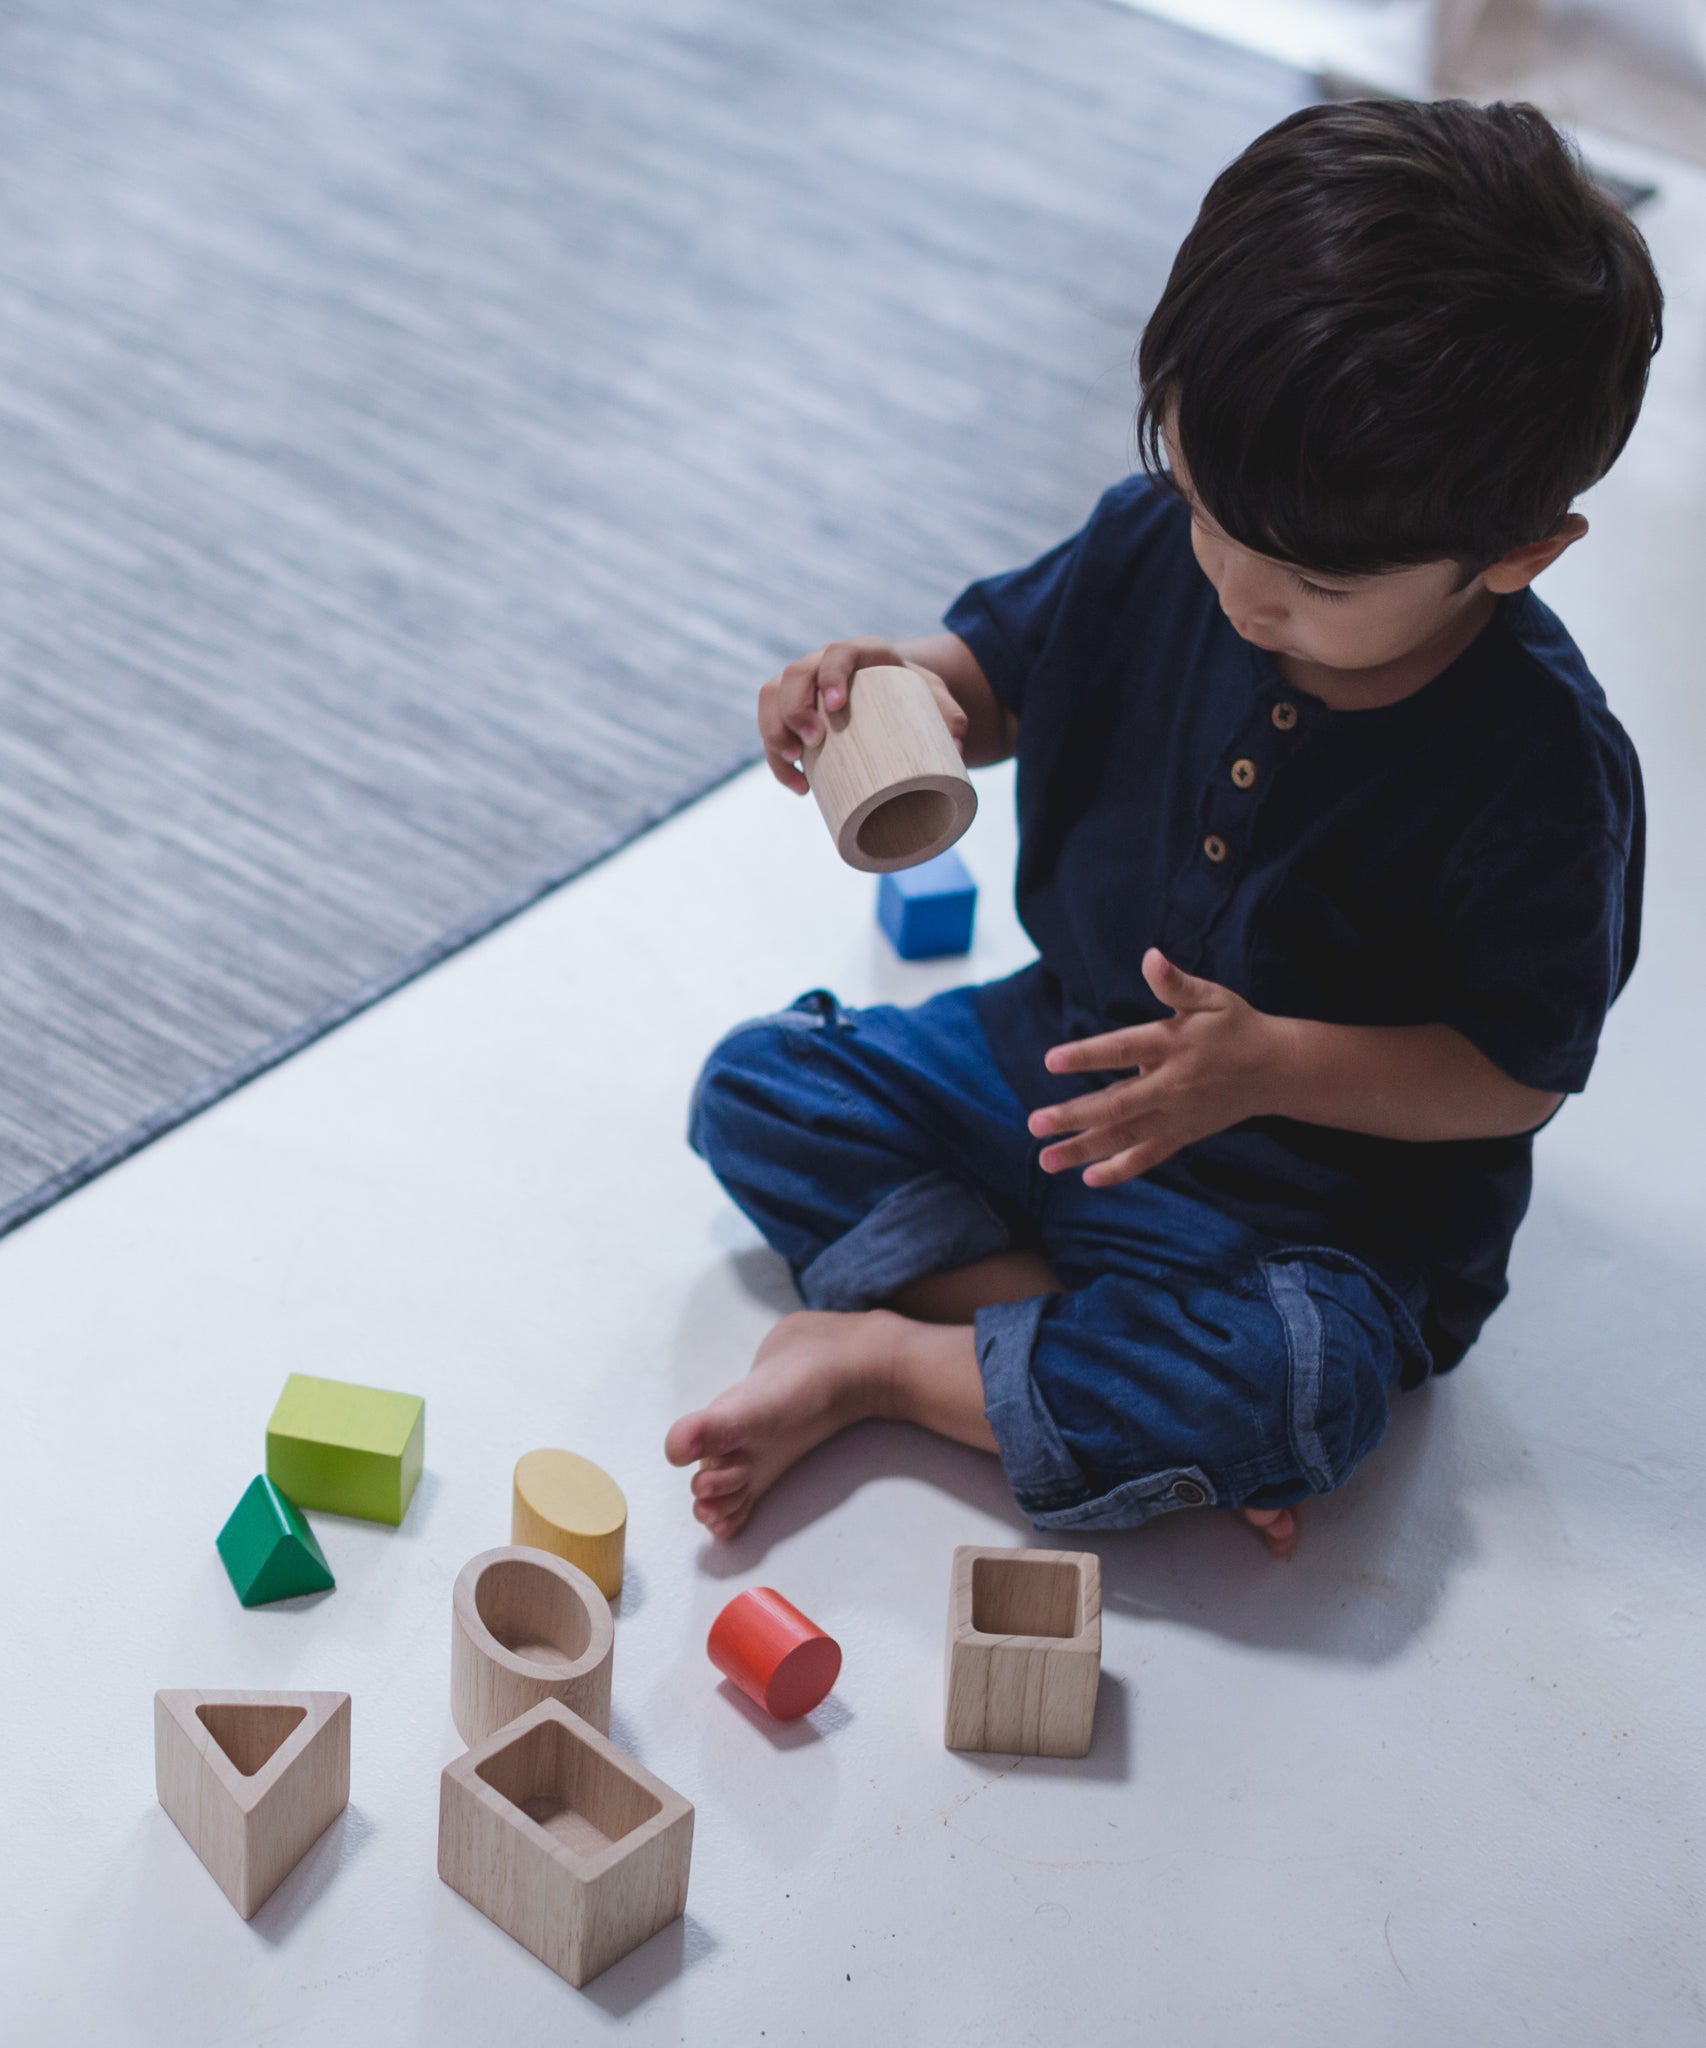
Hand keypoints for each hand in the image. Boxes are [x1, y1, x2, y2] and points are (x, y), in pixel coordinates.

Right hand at [758, 637, 968, 793]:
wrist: (896, 697)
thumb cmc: (915, 697)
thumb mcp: (935, 700)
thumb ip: (950, 716)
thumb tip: (959, 747)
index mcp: (860, 653)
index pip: (838, 653)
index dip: (831, 675)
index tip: (835, 706)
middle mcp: (823, 662)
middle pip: (794, 675)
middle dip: (795, 709)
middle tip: (813, 742)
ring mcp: (804, 685)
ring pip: (771, 696)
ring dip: (774, 731)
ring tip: (795, 763)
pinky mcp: (792, 709)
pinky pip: (770, 723)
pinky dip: (778, 756)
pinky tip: (796, 782)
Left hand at [1028, 950, 1283, 1186]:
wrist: (1279, 1070)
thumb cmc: (1238, 1026)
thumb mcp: (1212, 997)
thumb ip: (1176, 984)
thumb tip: (1150, 957)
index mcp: (1174, 1044)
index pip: (1124, 1049)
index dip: (1088, 1055)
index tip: (1050, 1061)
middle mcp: (1172, 1085)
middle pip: (1117, 1104)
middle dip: (1074, 1115)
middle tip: (1035, 1123)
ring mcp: (1177, 1115)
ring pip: (1125, 1137)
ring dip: (1084, 1149)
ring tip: (1045, 1160)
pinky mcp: (1183, 1134)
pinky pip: (1149, 1157)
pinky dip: (1120, 1170)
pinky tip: (1088, 1178)